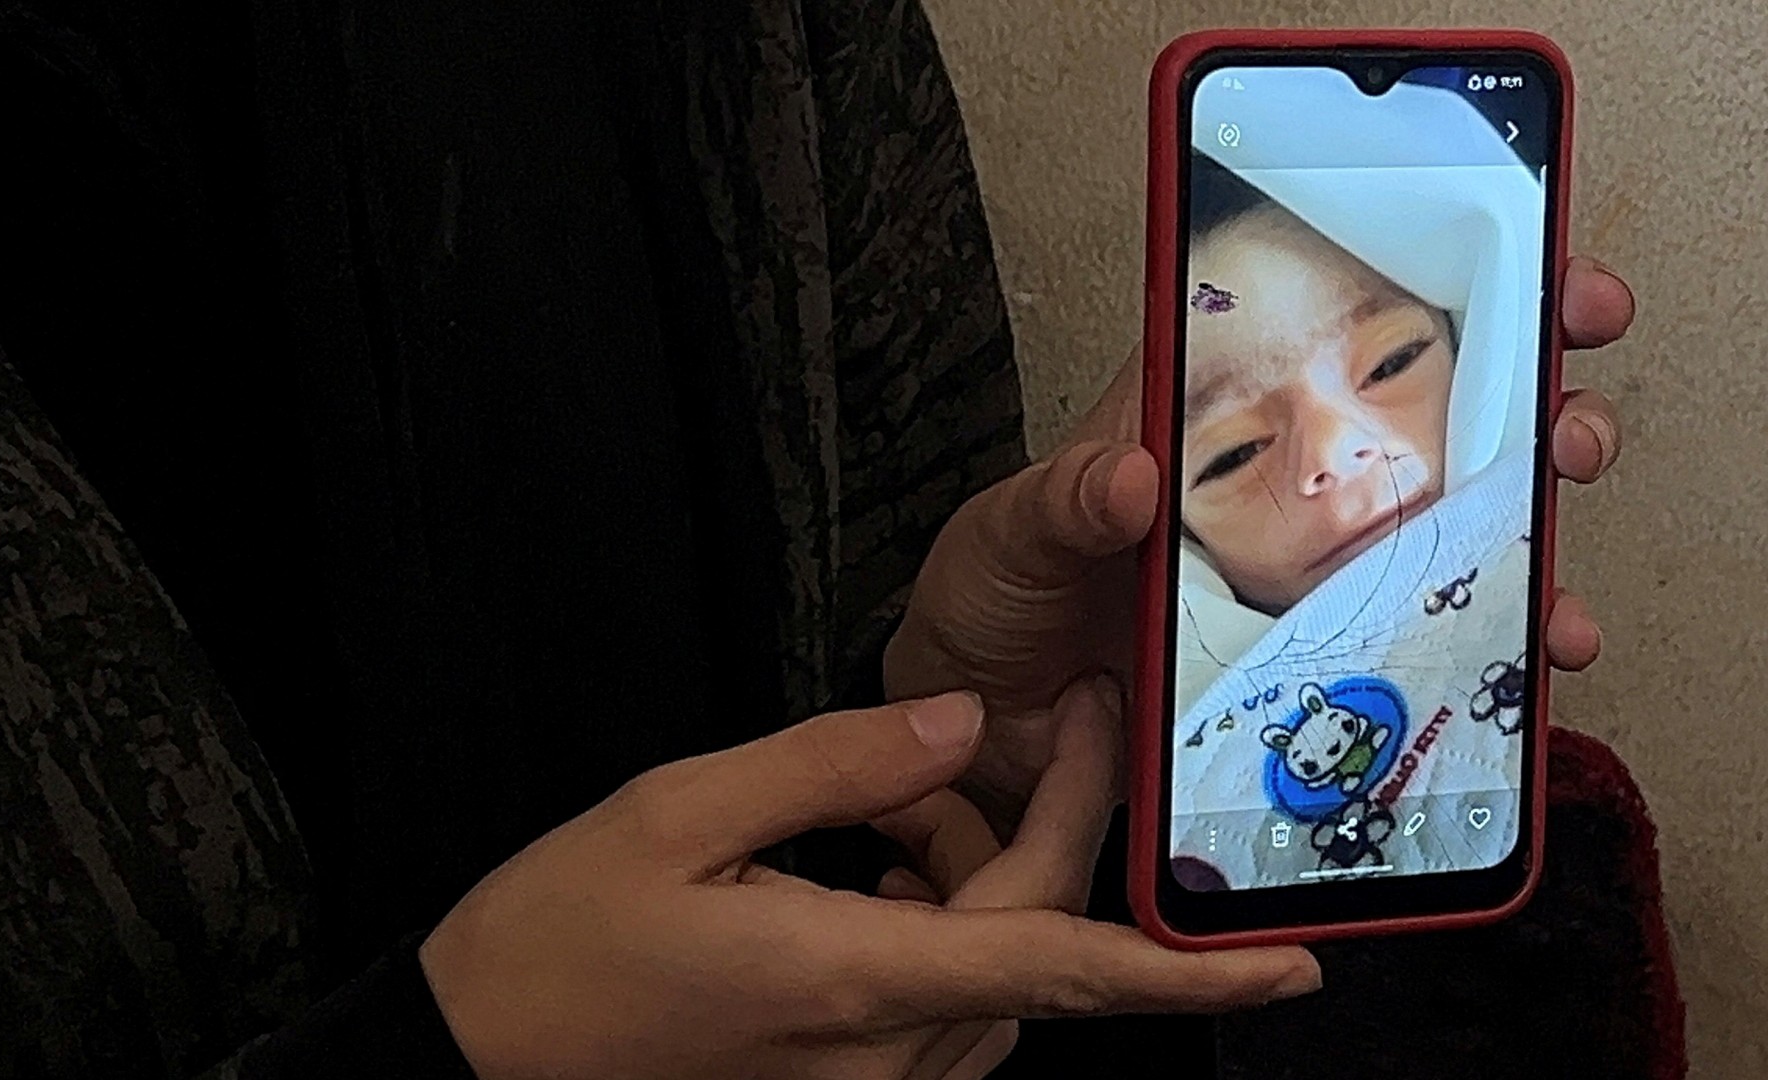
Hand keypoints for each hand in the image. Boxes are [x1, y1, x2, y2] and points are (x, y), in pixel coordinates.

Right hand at [419, 685, 1318, 1079]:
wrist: (474, 1063)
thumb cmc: (558, 946)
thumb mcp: (678, 815)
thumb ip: (837, 762)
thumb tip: (957, 723)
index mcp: (853, 980)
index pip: (1060, 968)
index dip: (1186, 972)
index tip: (1293, 963)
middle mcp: (884, 1058)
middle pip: (1031, 935)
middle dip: (1055, 817)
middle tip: (1049, 708)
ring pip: (993, 972)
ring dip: (977, 871)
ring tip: (891, 798)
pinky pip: (945, 1005)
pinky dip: (936, 922)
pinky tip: (870, 867)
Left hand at [886, 258, 1634, 825]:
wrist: (989, 717)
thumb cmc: (997, 593)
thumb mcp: (1016, 529)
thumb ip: (1068, 501)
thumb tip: (1134, 477)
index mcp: (1217, 413)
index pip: (1343, 319)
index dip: (1451, 287)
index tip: (1537, 277)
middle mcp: (1282, 481)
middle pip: (1434, 420)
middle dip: (1531, 409)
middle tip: (1570, 424)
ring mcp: (1309, 570)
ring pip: (1449, 536)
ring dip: (1529, 544)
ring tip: (1558, 567)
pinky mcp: (1316, 658)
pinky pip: (1416, 647)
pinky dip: (1484, 654)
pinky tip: (1523, 663)